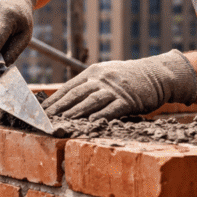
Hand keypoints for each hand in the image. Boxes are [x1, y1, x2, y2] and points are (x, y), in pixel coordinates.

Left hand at [44, 50, 196, 119]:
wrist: (158, 74)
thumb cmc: (130, 78)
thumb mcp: (107, 75)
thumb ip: (90, 85)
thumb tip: (69, 100)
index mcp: (93, 73)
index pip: (68, 87)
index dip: (53, 100)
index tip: (39, 110)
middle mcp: (101, 79)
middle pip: (74, 95)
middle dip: (57, 108)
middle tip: (41, 119)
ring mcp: (114, 89)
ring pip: (89, 102)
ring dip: (73, 114)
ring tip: (59, 123)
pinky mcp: (128, 99)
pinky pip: (111, 109)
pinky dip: (99, 116)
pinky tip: (88, 123)